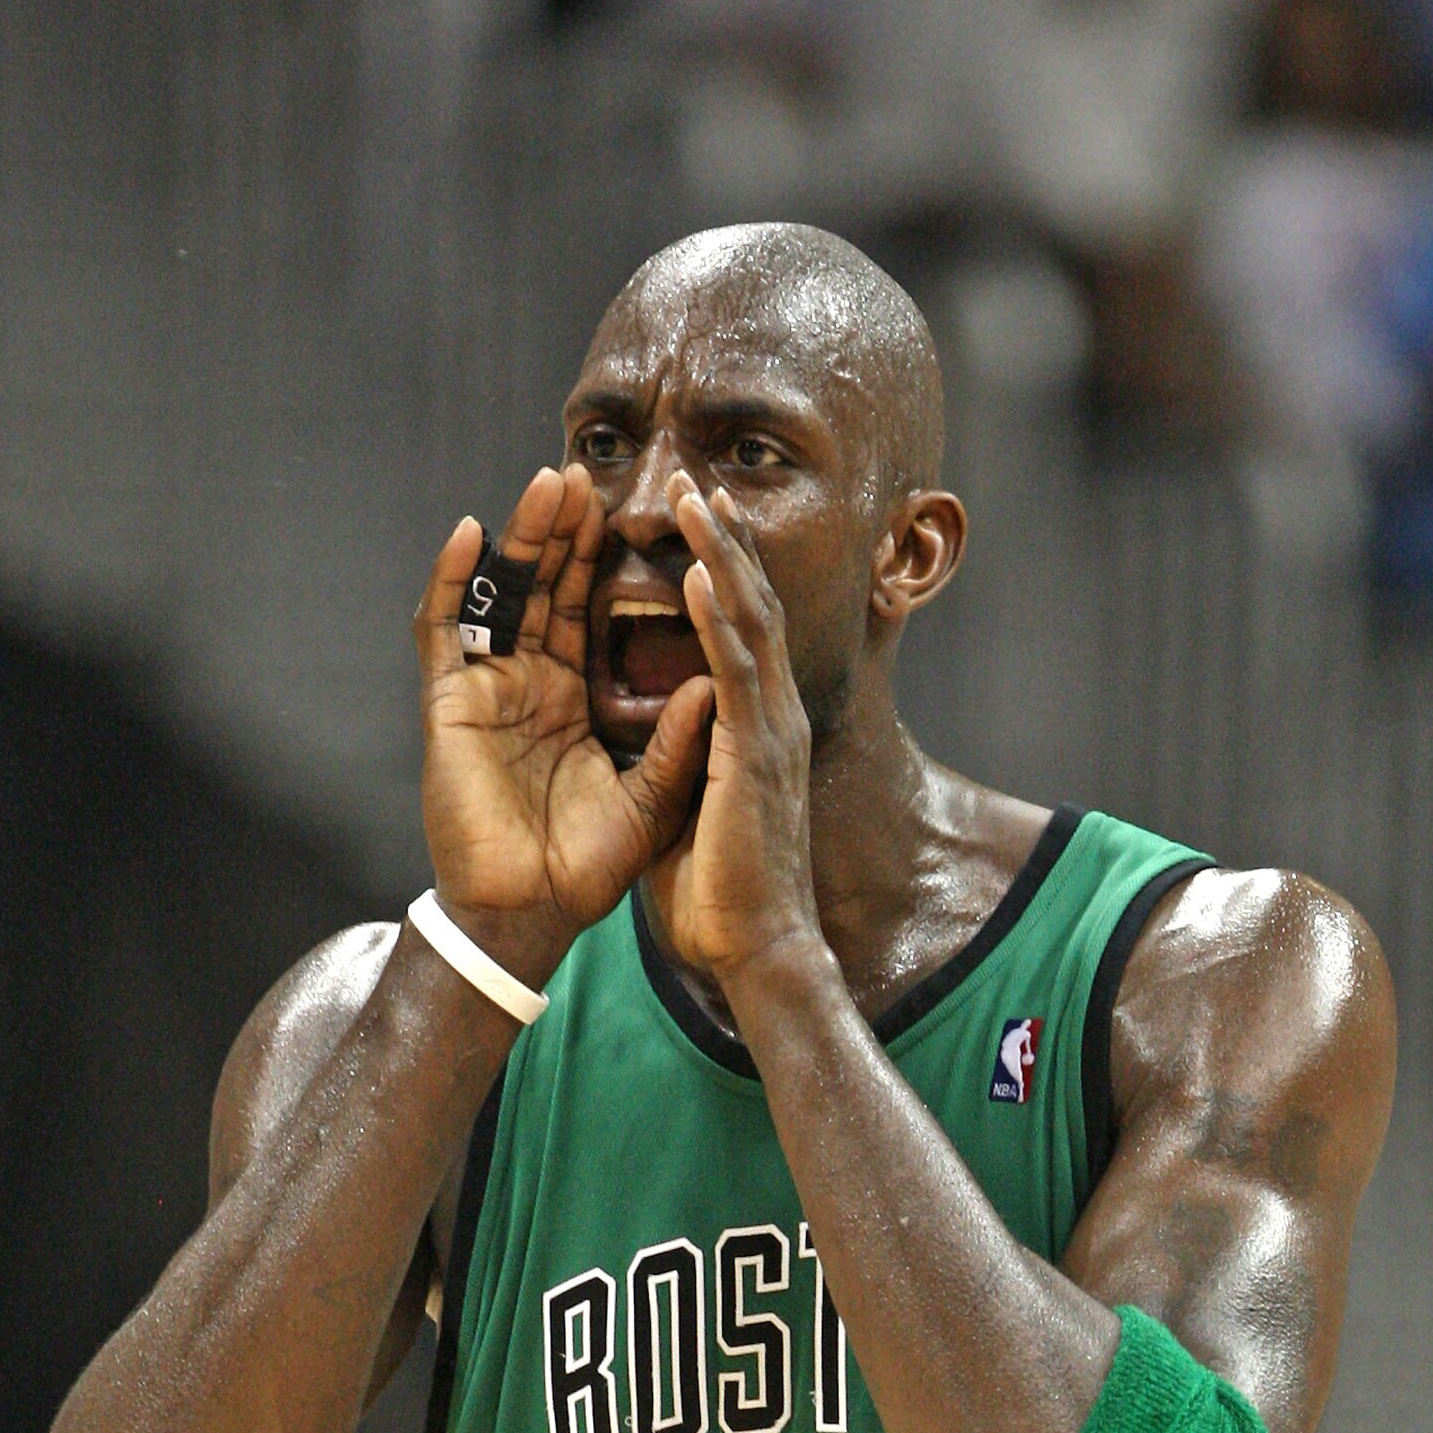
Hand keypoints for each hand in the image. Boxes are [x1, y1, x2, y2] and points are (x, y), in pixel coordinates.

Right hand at [417, 465, 715, 978]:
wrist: (533, 914)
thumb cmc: (586, 868)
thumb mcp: (652, 797)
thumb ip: (677, 738)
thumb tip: (712, 679)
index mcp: (571, 698)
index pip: (585, 611)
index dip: (603, 561)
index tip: (636, 513)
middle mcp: (526, 683)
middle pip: (543, 587)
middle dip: (564, 532)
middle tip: (586, 477)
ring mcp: (485, 688)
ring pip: (499, 593)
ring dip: (520, 538)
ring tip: (548, 486)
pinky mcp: (450, 703)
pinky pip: (443, 628)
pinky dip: (451, 577)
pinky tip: (473, 532)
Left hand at [644, 476, 829, 997]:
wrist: (757, 949)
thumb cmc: (723, 894)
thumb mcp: (695, 809)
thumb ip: (684, 761)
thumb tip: (660, 736)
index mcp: (758, 729)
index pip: (742, 633)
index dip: (721, 575)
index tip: (696, 526)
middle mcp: (773, 717)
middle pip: (753, 606)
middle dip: (725, 542)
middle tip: (698, 482)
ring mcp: (770, 731)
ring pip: (750, 621)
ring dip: (721, 556)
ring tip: (696, 499)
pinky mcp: (754, 753)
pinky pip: (734, 670)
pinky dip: (715, 617)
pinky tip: (695, 574)